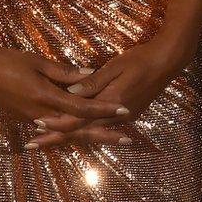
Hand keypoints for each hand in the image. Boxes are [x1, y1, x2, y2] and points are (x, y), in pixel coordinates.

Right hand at [0, 40, 130, 144]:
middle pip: (79, 128)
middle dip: (104, 133)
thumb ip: (64, 71)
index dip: (104, 109)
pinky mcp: (29, 118)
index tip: (124, 110)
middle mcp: (42, 114)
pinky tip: (85, 131)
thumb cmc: (8, 61)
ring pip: (68, 131)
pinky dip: (73, 131)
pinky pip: (56, 128)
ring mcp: (35, 118)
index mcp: (46, 98)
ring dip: (91, 134)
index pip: (82, 107)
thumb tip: (89, 74)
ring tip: (113, 137)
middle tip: (128, 139)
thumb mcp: (38, 62)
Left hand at [31, 32, 191, 148]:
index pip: (77, 119)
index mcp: (110, 103)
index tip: (36, 123)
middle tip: (33, 143)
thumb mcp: (115, 66)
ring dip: (68, 136)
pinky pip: (101, 128)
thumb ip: (93, 82)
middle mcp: (116, 116)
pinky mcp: (127, 116)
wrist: (168, 62)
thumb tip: (69, 92)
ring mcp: (123, 118)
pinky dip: (85, 131)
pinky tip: (76, 132)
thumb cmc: (140, 58)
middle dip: (56, 137)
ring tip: (48, 139)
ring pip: (90, 132)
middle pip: (80, 131)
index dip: (56, 122)